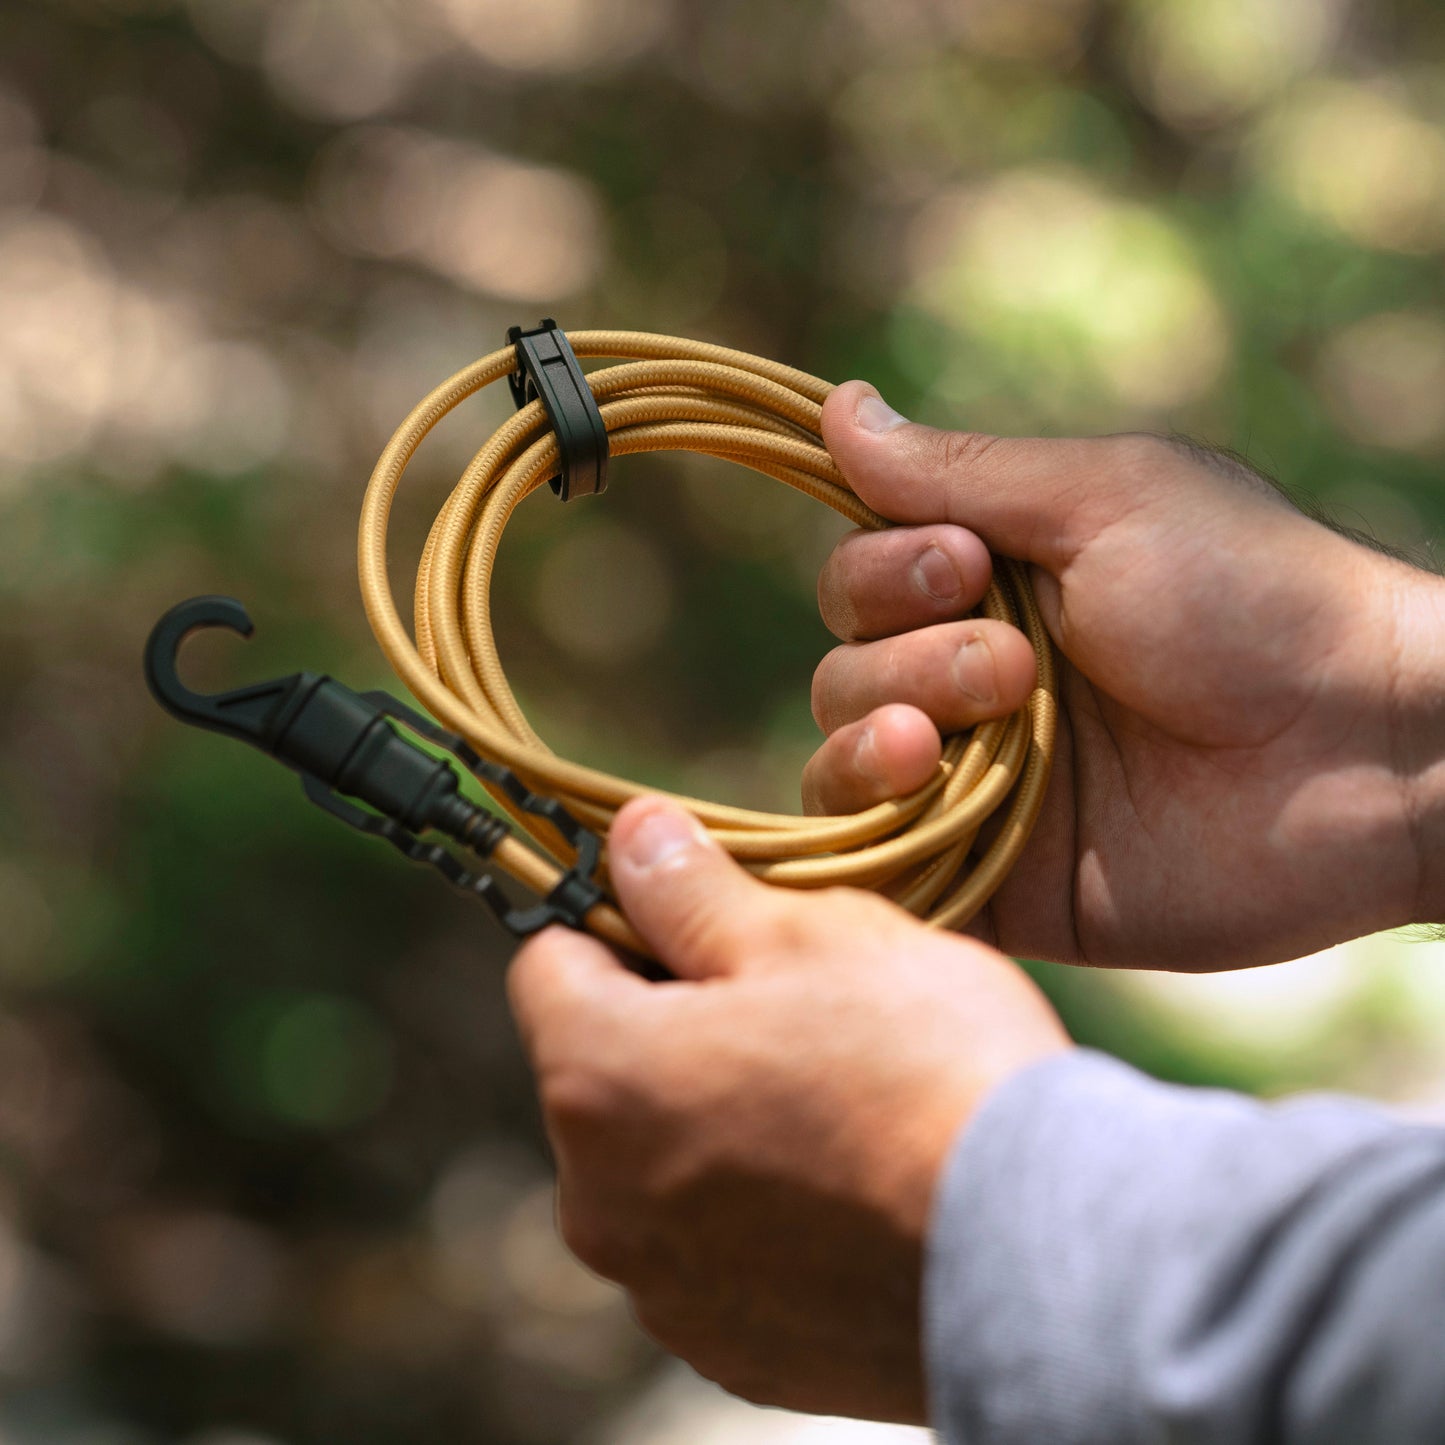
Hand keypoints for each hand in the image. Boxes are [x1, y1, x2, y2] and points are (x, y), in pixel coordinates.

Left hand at [507, 796, 1067, 1421]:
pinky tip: (851, 1185)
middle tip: (791, 1000)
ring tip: (836, 1098)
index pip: (548, 962)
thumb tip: (630, 835)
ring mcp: (665, 1291)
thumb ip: (692, 888)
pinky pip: (715, 1251)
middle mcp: (600, 1201)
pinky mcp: (736, 1353)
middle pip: (603, 1069)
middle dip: (672, 1022)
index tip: (694, 917)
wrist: (1052, 1258)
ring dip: (715, 1118)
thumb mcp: (808, 934)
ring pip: (660, 1162)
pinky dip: (758, 1211)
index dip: (617, 919)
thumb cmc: (923, 1066)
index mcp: (598, 1079)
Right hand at [806, 382, 1444, 969]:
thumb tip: (839, 405)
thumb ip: (962, 472)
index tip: (965, 565)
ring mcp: (981, 783)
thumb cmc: (1253, 599)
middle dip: (908, 659)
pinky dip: (869, 827)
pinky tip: (922, 792)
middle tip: (1020, 666)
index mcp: (999, 586)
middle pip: (845, 666)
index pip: (861, 577)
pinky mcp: (994, 875)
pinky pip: (878, 860)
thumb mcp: (1107, 498)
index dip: (882, 572)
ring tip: (957, 736)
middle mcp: (975, 683)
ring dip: (874, 737)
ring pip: (838, 761)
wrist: (1368, 754)